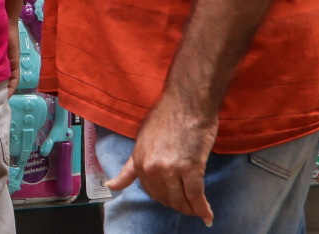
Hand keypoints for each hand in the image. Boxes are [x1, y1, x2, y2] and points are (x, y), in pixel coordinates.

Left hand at [108, 92, 218, 223]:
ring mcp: (171, 169)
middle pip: (166, 199)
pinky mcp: (191, 168)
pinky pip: (196, 196)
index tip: (173, 198)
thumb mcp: (141, 142)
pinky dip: (202, 209)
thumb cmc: (166, 117)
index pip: (151, 191)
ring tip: (198, 210)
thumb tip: (110, 186)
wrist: (187, 103)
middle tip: (188, 205)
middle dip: (177, 205)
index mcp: (139, 161)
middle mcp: (152, 168)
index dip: (163, 197)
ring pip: (180, 201)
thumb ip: (128, 169)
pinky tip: (208, 216)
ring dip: (190, 209)